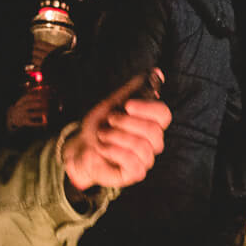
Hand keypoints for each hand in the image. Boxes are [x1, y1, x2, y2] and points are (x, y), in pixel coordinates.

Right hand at [5, 87, 52, 131]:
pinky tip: (45, 122)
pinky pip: (32, 123)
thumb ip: (31, 94)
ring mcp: (22, 115)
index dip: (33, 96)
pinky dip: (39, 123)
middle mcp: (20, 108)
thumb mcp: (23, 101)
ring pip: (30, 114)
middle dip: (35, 104)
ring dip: (39, 113)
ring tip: (46, 112)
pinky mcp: (24, 122)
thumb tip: (41, 87)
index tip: (40, 96)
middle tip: (42, 103)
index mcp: (20, 102)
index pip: (25, 98)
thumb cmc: (21, 107)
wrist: (12, 118)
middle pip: (27, 105)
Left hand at [64, 69, 171, 190]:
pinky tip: (104, 148)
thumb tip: (157, 72)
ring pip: (141, 146)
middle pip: (153, 131)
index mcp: (151, 123)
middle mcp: (153, 142)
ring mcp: (146, 159)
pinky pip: (132, 161)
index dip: (147, 108)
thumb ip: (133, 89)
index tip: (127, 105)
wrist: (81, 148)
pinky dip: (113, 151)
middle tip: (109, 121)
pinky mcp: (136, 173)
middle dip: (125, 124)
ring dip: (115, 137)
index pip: (164, 115)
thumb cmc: (100, 126)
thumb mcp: (113, 103)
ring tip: (103, 136)